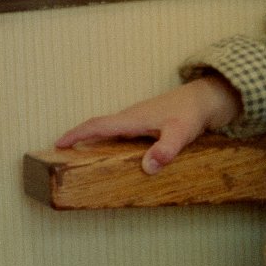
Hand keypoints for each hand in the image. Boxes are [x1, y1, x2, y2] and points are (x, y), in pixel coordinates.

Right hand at [54, 74, 241, 174]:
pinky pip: (120, 135)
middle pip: (98, 129)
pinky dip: (109, 144)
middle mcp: (131, 119)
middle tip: (59, 156)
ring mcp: (138, 121)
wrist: (207, 98)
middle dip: (77, 140)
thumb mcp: (181, 133)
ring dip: (92, 142)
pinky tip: (111, 157)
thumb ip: (166, 149)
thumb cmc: (193, 113)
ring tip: (78, 160)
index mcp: (133, 119)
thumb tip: (148, 167)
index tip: (58, 144)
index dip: (76, 135)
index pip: (97, 125)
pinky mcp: (145, 126)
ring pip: (109, 132)